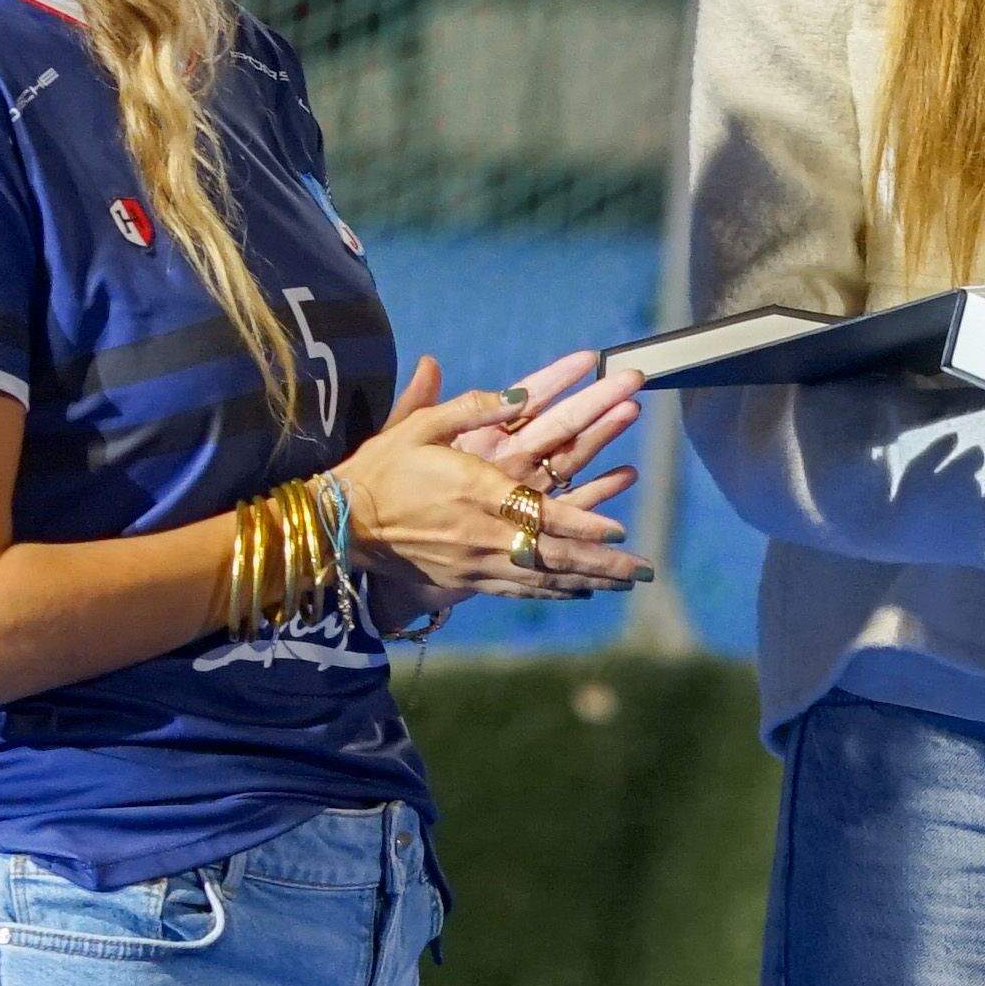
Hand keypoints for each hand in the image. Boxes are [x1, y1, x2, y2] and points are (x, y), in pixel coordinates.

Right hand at [337, 352, 648, 610]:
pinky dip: (555, 593)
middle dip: (604, 563)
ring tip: (627, 583)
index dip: (584, 523)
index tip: (620, 529)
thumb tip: (521, 392)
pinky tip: (581, 593)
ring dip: (589, 582)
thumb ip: (471, 407)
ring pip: (543, 579)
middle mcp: (482, 534)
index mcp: (476, 492)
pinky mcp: (465, 581)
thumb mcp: (419, 426)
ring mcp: (475, 563)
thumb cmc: (379, 470)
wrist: (340, 524)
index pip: (542, 512)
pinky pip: (519, 592)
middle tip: (644, 569)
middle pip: (555, 554)